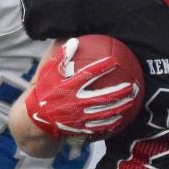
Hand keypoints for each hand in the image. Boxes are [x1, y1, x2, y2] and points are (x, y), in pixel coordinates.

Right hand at [25, 37, 140, 140]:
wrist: (36, 117)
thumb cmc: (44, 89)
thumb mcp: (48, 71)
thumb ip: (61, 56)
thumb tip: (74, 40)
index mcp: (67, 86)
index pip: (88, 74)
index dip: (102, 67)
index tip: (115, 60)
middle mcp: (74, 101)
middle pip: (102, 97)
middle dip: (119, 92)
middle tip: (132, 86)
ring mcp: (78, 116)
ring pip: (103, 113)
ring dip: (119, 107)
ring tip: (132, 101)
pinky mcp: (79, 128)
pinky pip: (97, 126)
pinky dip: (110, 122)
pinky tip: (121, 118)